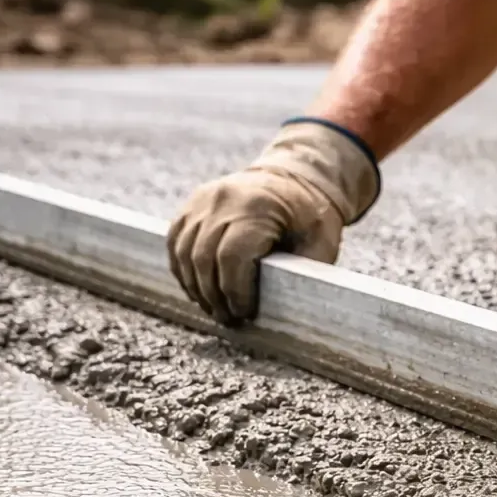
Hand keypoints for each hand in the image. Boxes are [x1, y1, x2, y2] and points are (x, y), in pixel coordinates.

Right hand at [167, 120, 378, 324]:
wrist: (296, 177)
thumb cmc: (312, 215)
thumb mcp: (320, 243)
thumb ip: (301, 273)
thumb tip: (285, 311)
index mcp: (258, 207)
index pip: (232, 257)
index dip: (234, 292)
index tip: (244, 313)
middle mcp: (224, 199)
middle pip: (203, 257)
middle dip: (213, 295)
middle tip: (228, 319)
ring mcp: (203, 199)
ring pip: (184, 251)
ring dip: (195, 286)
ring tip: (214, 308)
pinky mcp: (192, 204)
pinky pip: (176, 240)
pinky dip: (182, 268)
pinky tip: (197, 289)